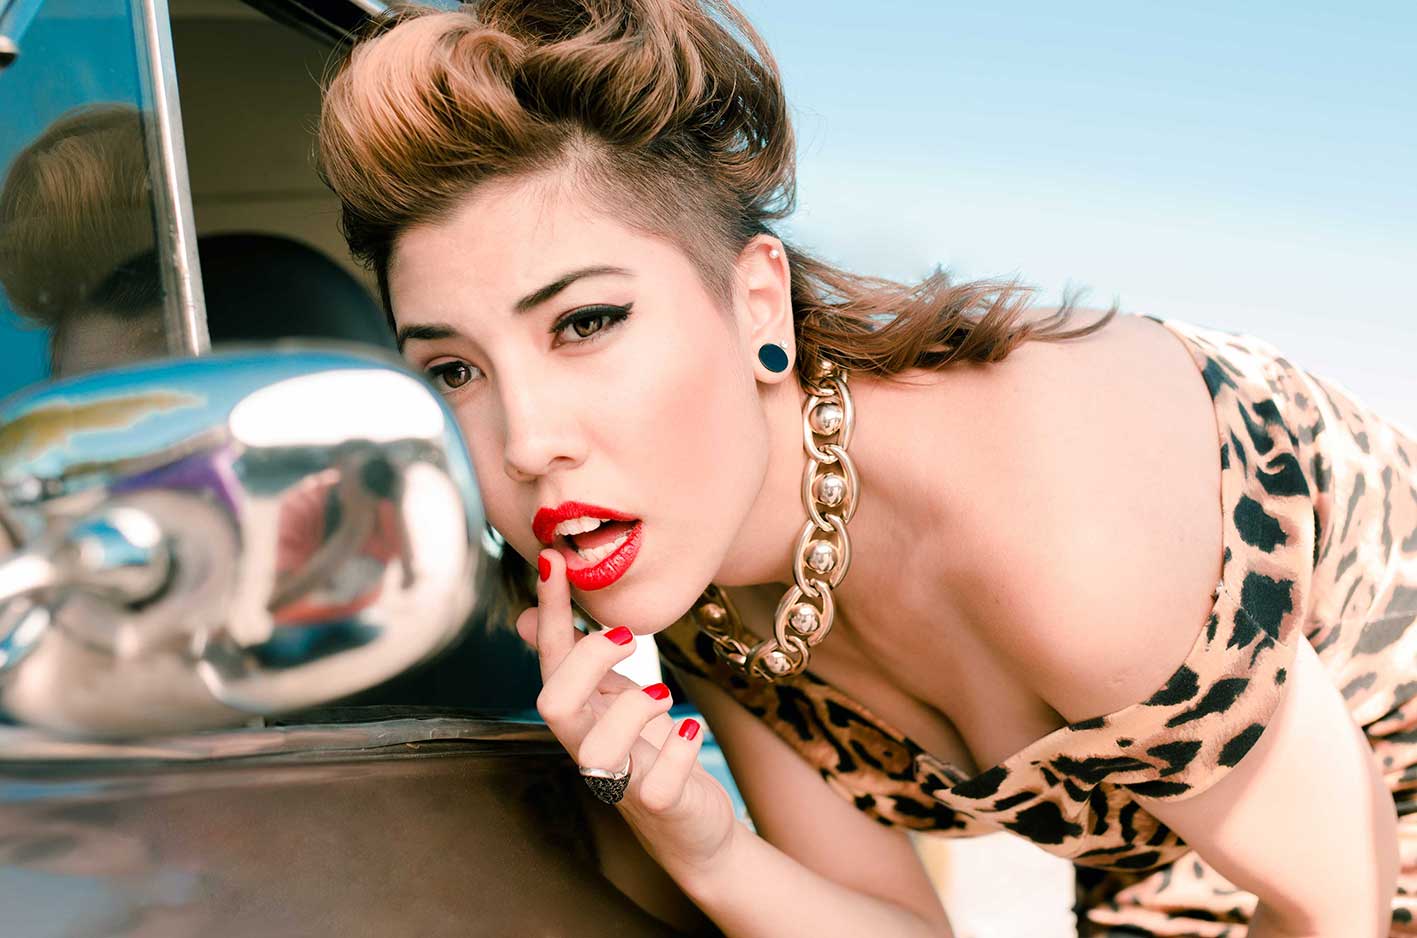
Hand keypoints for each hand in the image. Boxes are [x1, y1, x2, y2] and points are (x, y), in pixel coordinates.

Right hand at [516, 549, 739, 874]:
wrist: (691, 824)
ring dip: (632, 709)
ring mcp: (622, 780)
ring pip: (598, 751)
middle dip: (588, 659)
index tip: (553, 560)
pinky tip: (691, 730)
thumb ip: (576, 660)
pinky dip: (679, 751)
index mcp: (580, 713)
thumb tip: (525, 614)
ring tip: (664, 694)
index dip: (549, 610)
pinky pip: (658, 785)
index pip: (551, 659)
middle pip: (554, 705)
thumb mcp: (611, 698)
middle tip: (630, 638)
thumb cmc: (648, 753)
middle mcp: (590, 746)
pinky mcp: (660, 805)